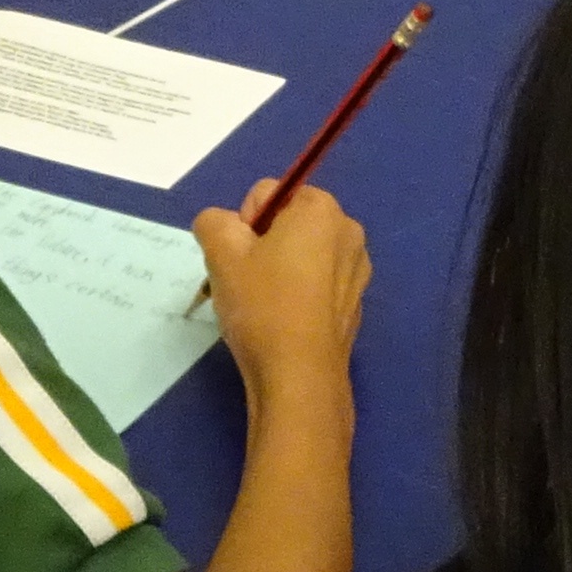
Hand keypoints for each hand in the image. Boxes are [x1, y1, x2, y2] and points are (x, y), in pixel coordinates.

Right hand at [197, 184, 368, 393]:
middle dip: (262, 246)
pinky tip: (282, 322)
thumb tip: (222, 225)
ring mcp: (357, 271)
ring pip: (302, 256)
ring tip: (261, 305)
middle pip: (288, 224)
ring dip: (278, 271)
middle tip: (245, 281)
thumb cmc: (262, 304)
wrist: (298, 376)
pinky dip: (297, 295)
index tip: (241, 257)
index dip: (246, 224)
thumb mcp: (221, 253)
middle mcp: (348, 232)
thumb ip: (214, 222)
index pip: (268, 194)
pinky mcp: (354, 305)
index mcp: (322, 209)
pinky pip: (316, 285)